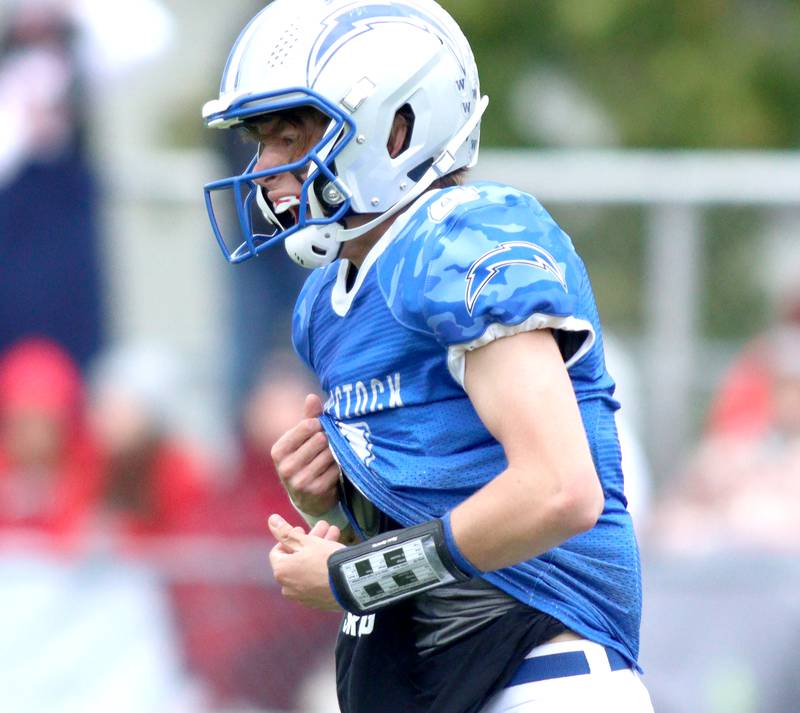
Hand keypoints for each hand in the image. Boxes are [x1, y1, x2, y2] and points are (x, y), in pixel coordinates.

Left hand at [268, 514, 344, 609]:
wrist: (351, 584)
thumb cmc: (325, 559)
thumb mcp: (307, 542)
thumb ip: (286, 532)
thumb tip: (271, 519)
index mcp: (281, 571)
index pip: (278, 551)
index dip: (290, 538)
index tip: (303, 531)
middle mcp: (287, 587)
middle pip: (295, 559)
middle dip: (309, 542)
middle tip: (323, 529)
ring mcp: (302, 597)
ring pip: (307, 569)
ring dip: (318, 552)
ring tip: (335, 536)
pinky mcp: (317, 602)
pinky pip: (315, 582)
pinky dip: (321, 570)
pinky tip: (335, 557)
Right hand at [270, 394, 339, 514]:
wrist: (307, 498)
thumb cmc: (305, 460)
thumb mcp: (302, 440)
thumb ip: (308, 418)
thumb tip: (312, 397)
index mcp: (278, 451)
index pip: (307, 426)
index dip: (319, 424)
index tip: (322, 428)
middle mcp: (286, 467)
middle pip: (320, 439)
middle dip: (329, 438)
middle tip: (331, 442)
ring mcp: (300, 481)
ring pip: (330, 454)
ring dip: (336, 452)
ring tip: (333, 454)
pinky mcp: (316, 490)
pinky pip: (336, 468)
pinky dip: (340, 466)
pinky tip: (336, 468)